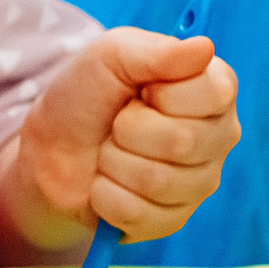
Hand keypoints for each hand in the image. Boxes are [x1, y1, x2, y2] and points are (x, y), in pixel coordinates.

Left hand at [15, 28, 239, 244]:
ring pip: (158, 180)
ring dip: (113, 163)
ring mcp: (200, 183)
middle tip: (116, 124)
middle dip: (127, 130)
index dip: (162, 92)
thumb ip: (153, 51)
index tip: (139, 90)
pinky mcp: (174, 220)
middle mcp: (219, 137)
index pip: (213, 93)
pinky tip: (105, 184)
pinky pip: (139, 213)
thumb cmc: (85, 97)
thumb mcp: (108, 57)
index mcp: (214, 90)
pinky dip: (105, 196)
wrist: (49, 151)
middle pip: (183, 141)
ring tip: (109, 152)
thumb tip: (203, 47)